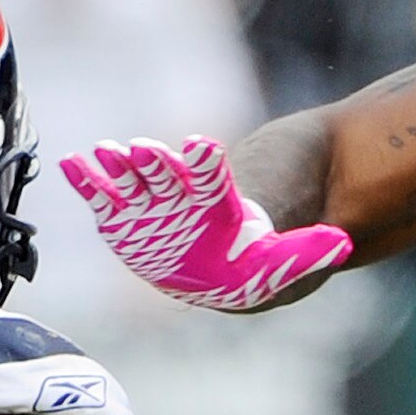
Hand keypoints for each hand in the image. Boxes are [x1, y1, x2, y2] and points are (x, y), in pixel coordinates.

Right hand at [58, 137, 352, 312]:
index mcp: (218, 203)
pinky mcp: (122, 223)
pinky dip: (87, 183)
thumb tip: (343, 243)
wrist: (226, 265)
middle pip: (166, 176)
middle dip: (155, 165)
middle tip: (144, 150)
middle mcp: (180, 198)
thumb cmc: (254, 260)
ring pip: (133, 183)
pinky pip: (103, 201)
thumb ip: (305, 252)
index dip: (205, 166)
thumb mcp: (282, 262)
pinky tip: (72, 165)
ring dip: (118, 169)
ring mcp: (148, 208)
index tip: (202, 149)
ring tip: (102, 155)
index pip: (211, 179)